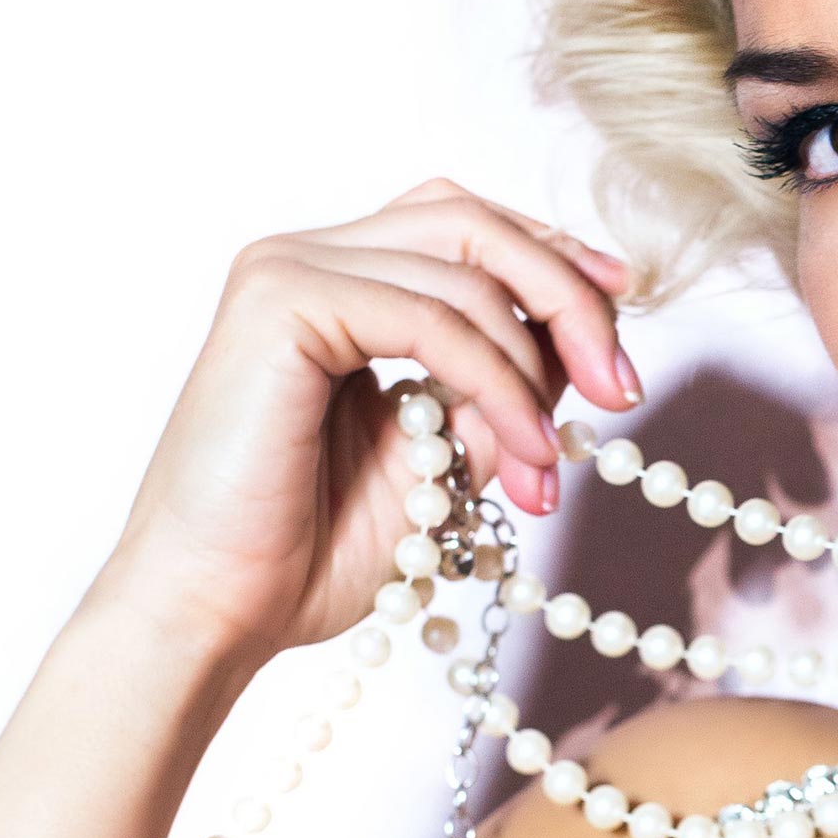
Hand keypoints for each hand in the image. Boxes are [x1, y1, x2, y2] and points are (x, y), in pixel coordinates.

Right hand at [95, 177, 641, 671]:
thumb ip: (505, 382)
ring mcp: (289, 268)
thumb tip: (585, 338)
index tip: (620, 317)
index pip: (469, 226)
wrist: (217, 613)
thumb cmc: (313, 546)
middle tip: (618, 386)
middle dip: (567, 298)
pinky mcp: (281, 300)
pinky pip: (431, 317)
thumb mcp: (449, 450)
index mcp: (342, 278)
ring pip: (465, 271)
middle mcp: (310, 256)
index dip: (554, 258)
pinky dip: (496, 381)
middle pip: (475, 224)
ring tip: (551, 456)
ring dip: (535, 367)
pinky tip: (523, 448)